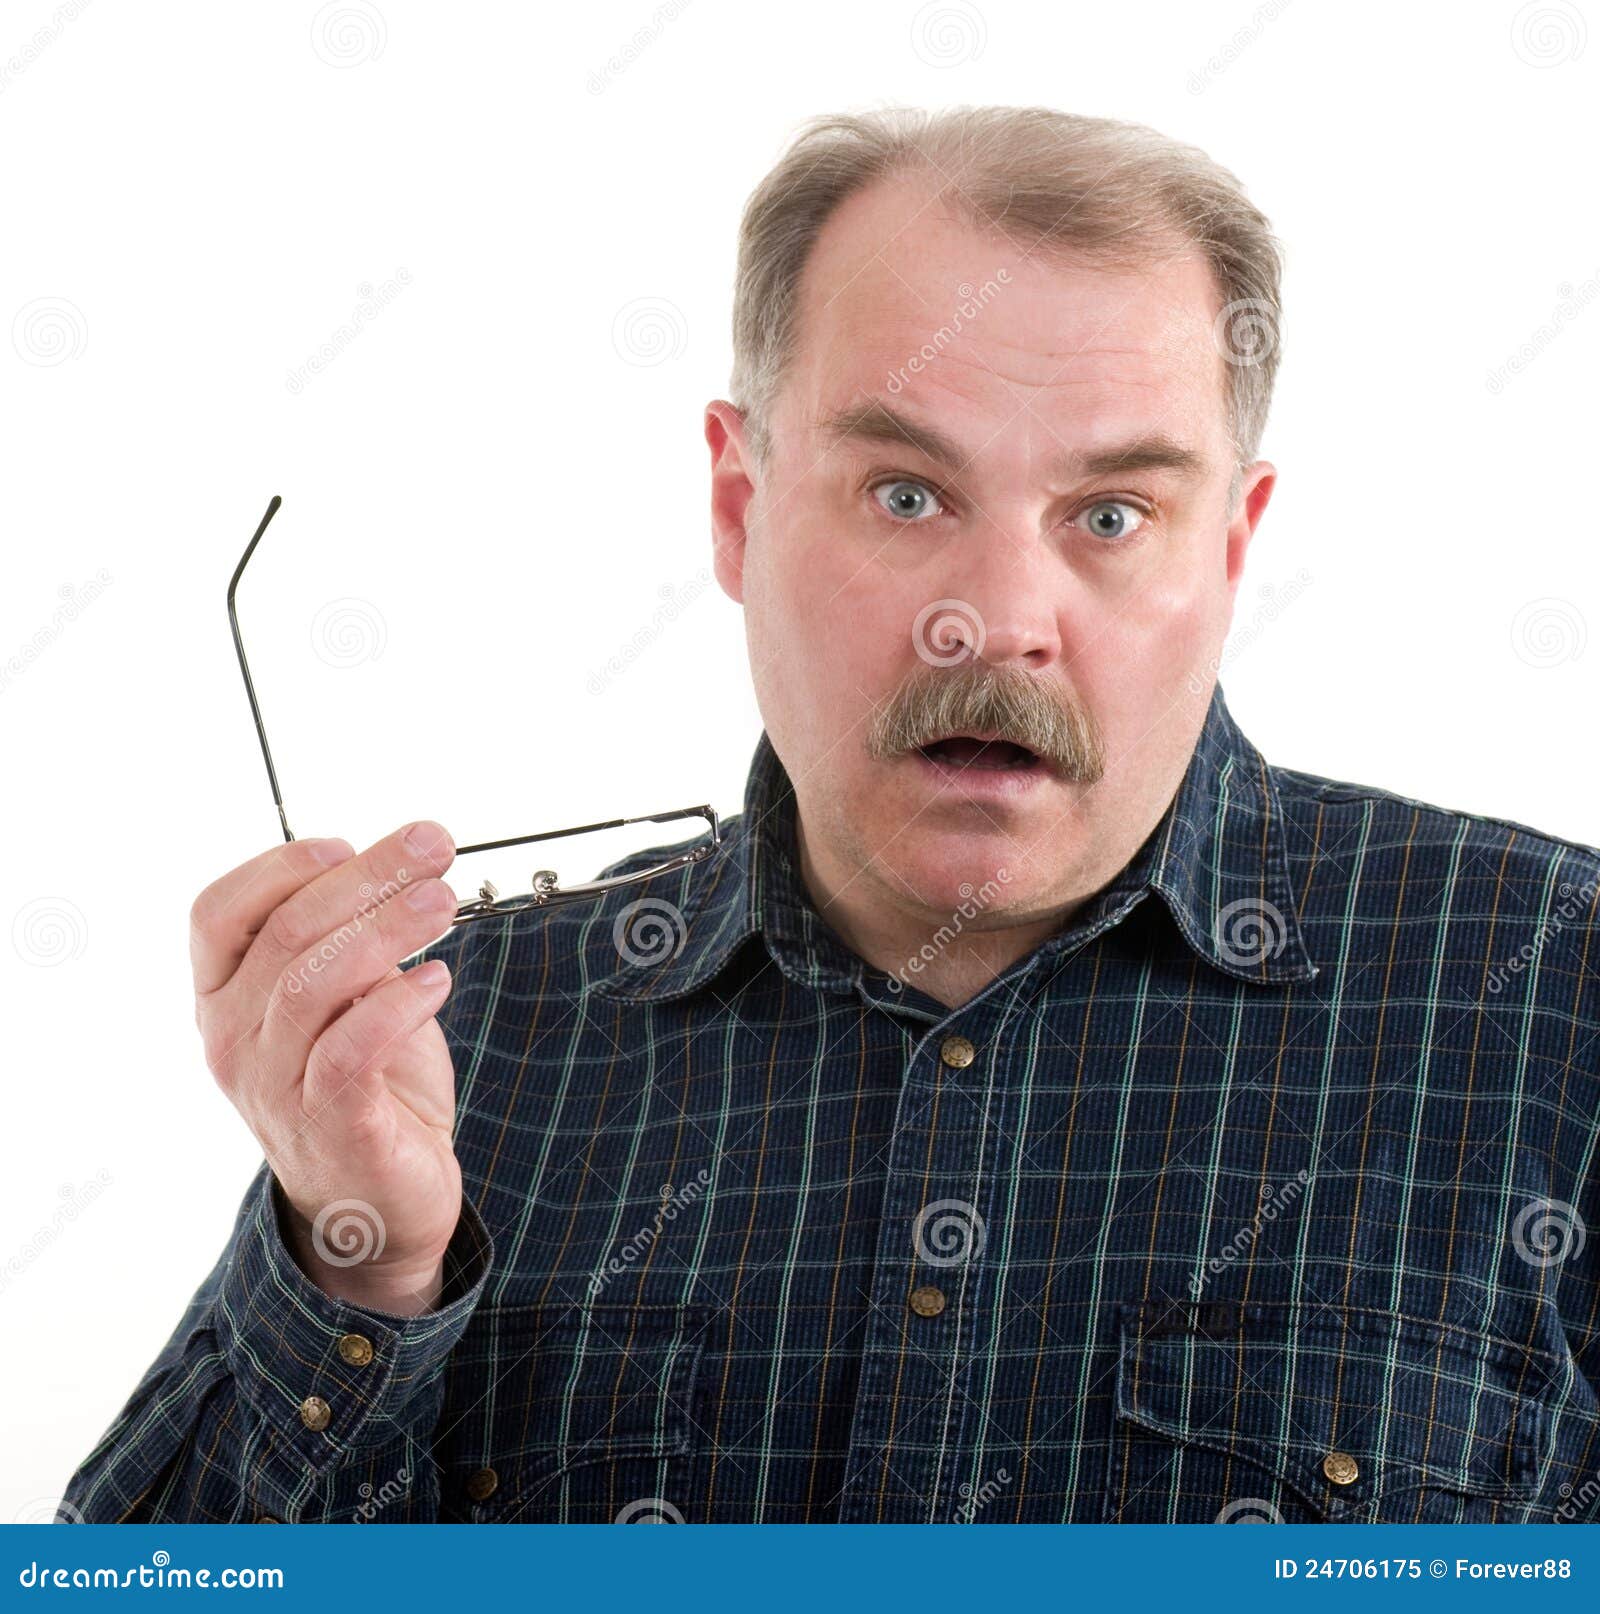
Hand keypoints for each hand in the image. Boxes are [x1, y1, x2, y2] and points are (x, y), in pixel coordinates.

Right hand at [189, 822, 461, 1314]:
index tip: (349, 841)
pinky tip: (437, 978)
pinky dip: (396, 1006)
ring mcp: (274, 1084)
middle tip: (432, 845)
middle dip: (365, 877)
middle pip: (283, 933)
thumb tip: (394, 864)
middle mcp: (233, 1039)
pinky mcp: (329, 1123)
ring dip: (385, 929)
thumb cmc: (368, 1084)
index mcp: (226, 997)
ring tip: (444, 899)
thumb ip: (351, 942)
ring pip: (312, 985)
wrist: (381, 1201)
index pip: (218, 913)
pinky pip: (349, 1051)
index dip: (281, 867)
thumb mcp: (350, 999)